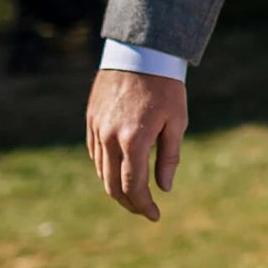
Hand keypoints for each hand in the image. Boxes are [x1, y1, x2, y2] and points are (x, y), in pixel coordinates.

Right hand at [87, 68, 187, 221]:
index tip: (155, 216)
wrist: (140, 52)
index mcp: (134, 140)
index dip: (144, 206)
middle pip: (113, 186)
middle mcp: (110, 138)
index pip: (134, 187)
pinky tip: (118, 173)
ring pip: (101, 172)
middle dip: (129, 204)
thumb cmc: (166, 87)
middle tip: (144, 211)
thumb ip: (169, 157)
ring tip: (133, 196)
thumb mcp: (177, 122)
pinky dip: (106, 170)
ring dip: (115, 189)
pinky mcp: (91, 120)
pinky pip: (95, 154)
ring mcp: (97, 129)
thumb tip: (164, 188)